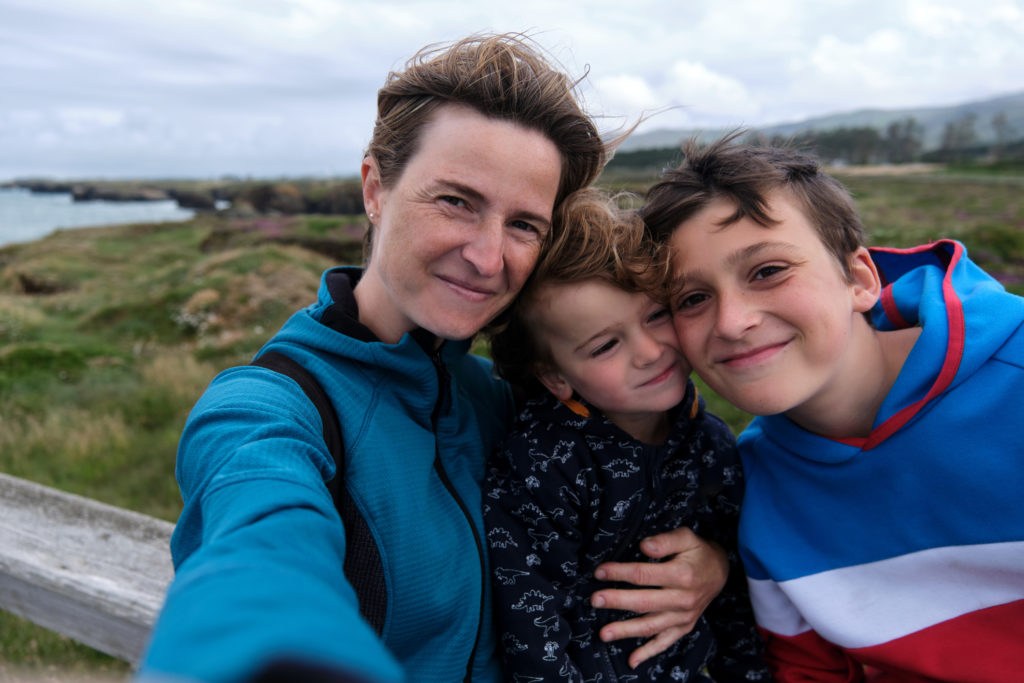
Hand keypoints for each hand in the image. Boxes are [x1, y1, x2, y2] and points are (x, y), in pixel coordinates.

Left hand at [590, 527, 728, 668]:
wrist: (720, 572)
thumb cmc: (698, 552)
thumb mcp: (686, 538)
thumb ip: (665, 541)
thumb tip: (644, 546)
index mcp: (682, 575)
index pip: (644, 575)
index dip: (620, 573)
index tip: (599, 572)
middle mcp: (683, 599)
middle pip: (644, 602)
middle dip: (617, 601)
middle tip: (595, 600)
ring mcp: (683, 616)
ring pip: (651, 626)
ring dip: (626, 631)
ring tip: (604, 633)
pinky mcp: (684, 627)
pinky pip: (665, 642)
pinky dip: (648, 652)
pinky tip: (632, 660)